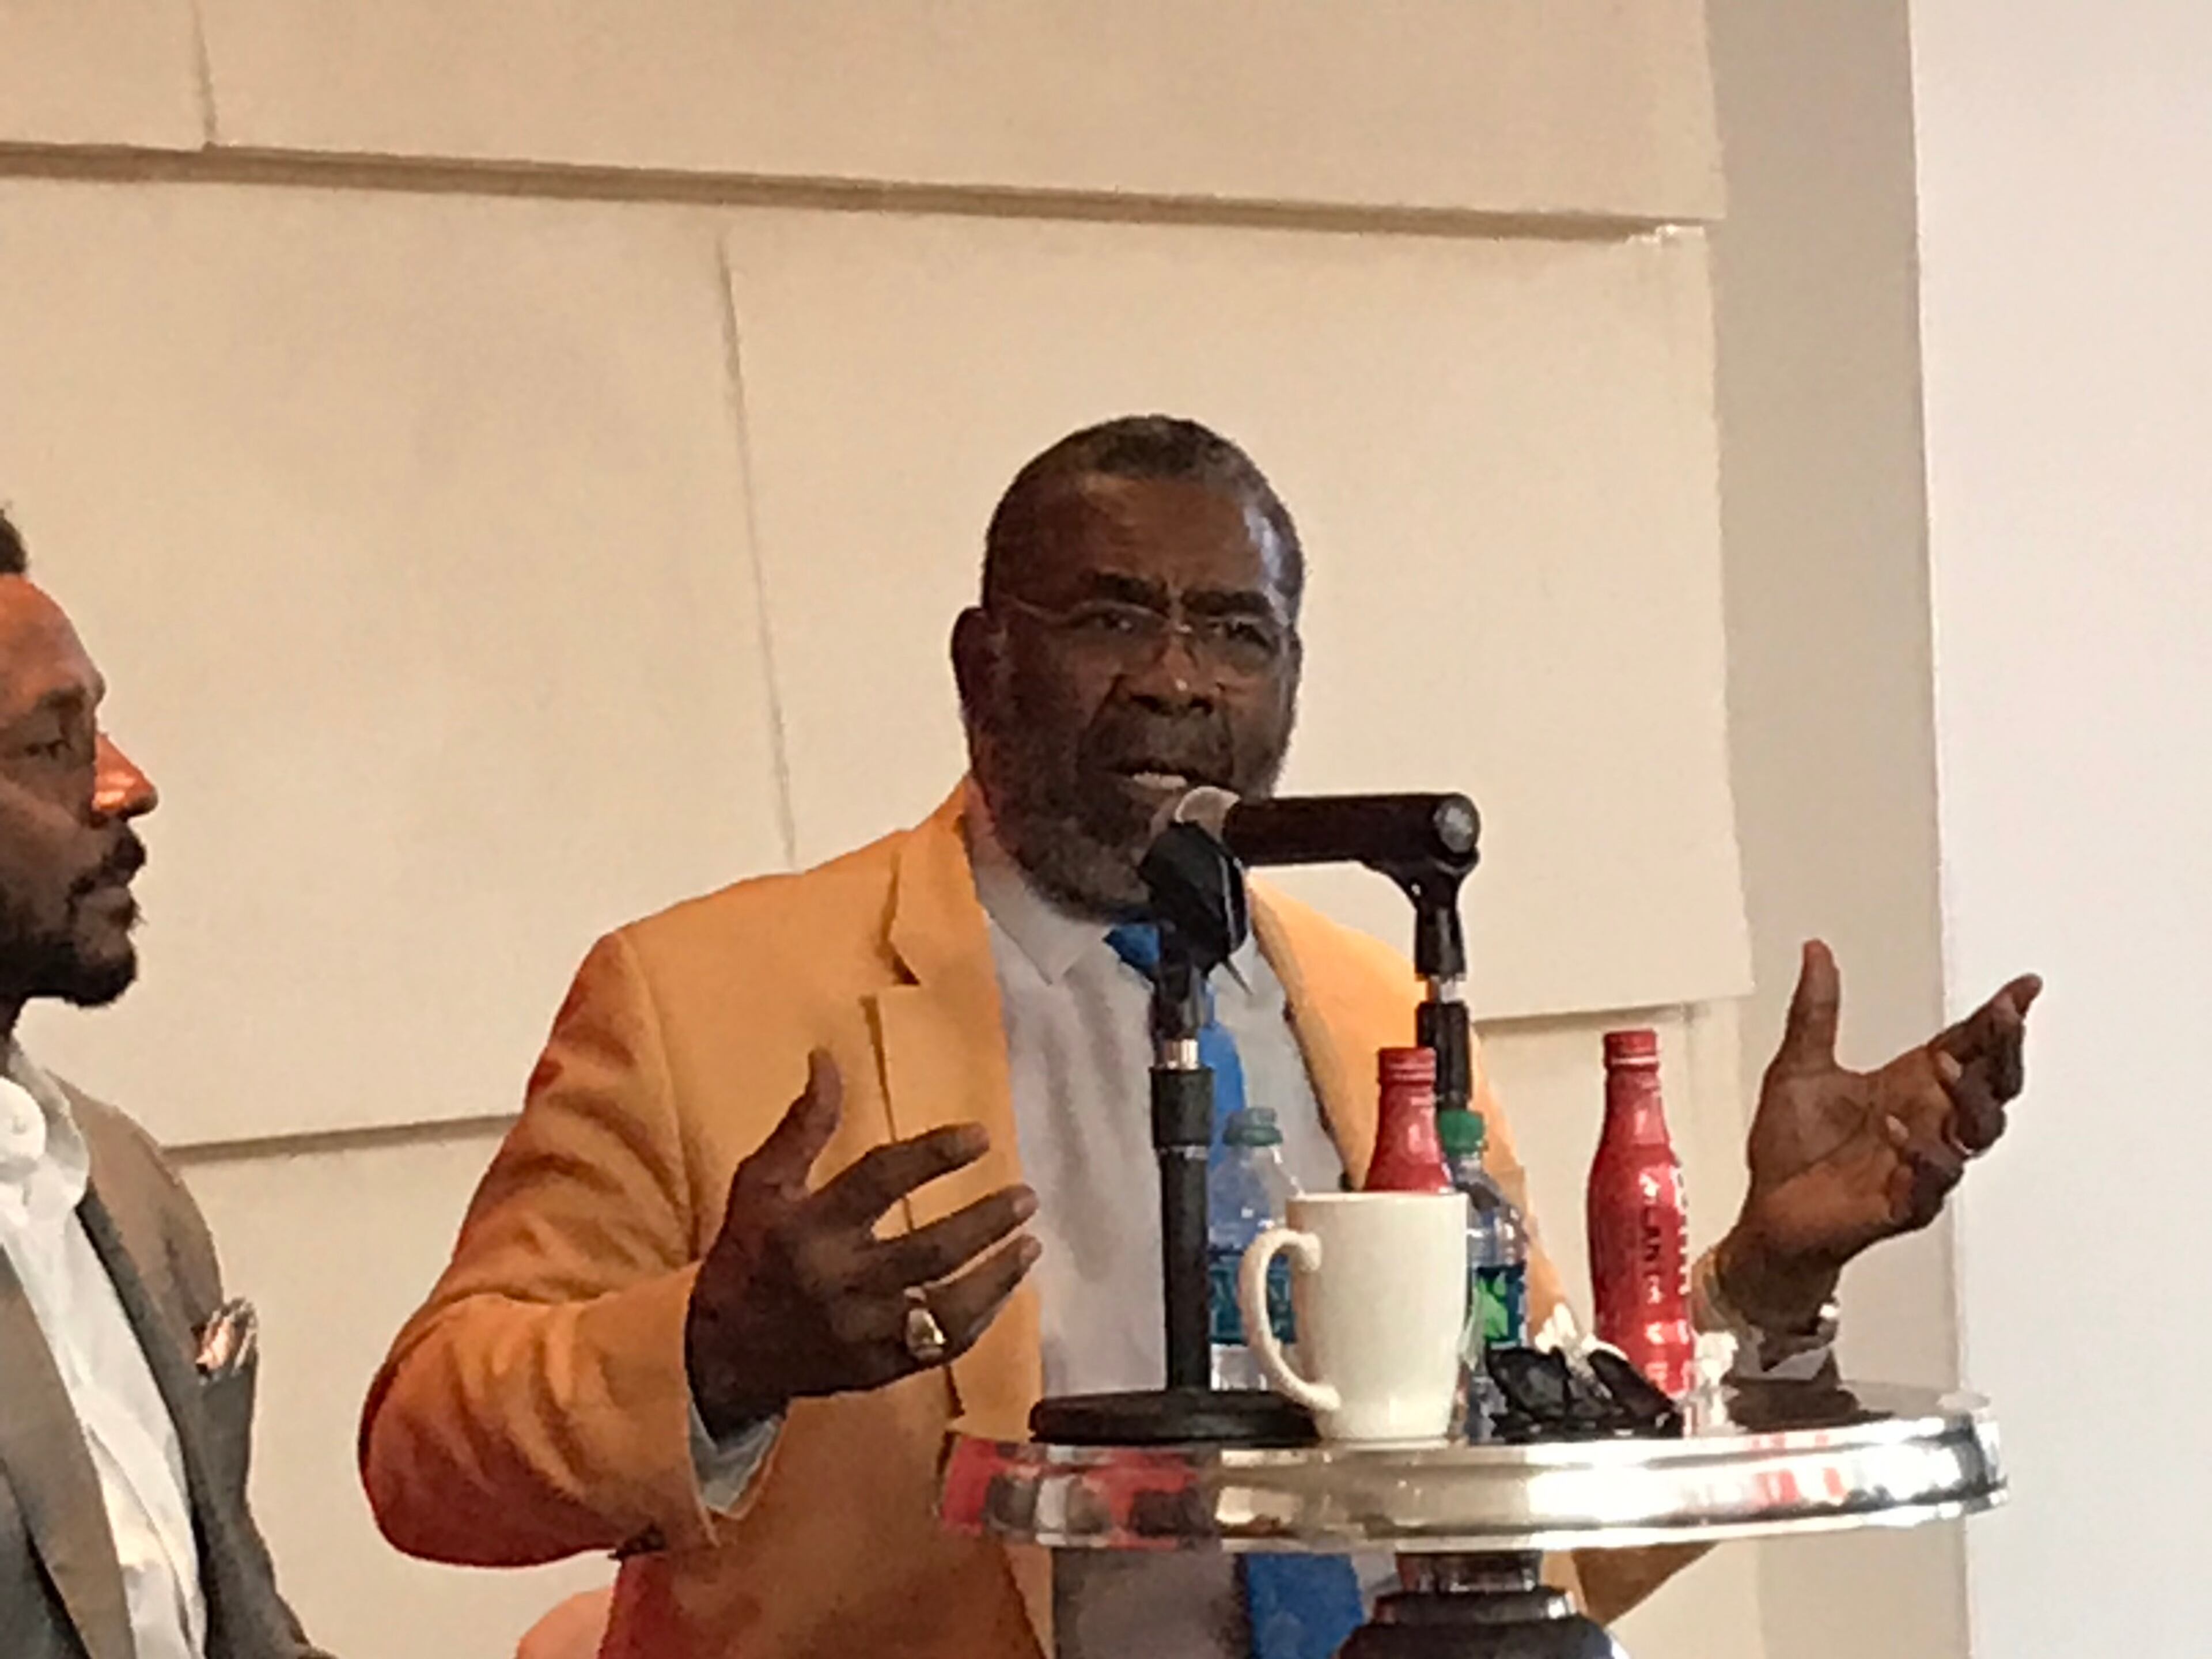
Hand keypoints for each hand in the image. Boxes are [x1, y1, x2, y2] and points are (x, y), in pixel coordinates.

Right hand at [684, 1051, 1040, 1436]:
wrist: (725, 1353)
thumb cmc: (749, 1252)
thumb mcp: (762, 1183)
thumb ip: (803, 1125)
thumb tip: (828, 1058)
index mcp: (809, 1228)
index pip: (881, 1181)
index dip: (934, 1155)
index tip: (981, 1136)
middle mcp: (840, 1282)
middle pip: (929, 1251)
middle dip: (985, 1223)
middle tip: (1026, 1197)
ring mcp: (863, 1333)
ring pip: (947, 1309)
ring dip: (997, 1275)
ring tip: (1031, 1244)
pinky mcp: (879, 1370)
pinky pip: (943, 1348)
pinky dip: (981, 1317)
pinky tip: (1005, 1289)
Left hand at [1718, 941, 2041, 1329]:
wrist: (1768, 1214)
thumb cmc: (1792, 1147)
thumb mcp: (1797, 1066)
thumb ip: (1815, 1011)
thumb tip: (1816, 951)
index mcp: (1911, 1087)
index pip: (1969, 1046)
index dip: (1999, 1019)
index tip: (2026, 986)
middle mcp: (1928, 1123)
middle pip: (1993, 1086)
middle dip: (2005, 1050)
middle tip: (2002, 1015)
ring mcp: (1922, 1166)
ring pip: (1977, 1133)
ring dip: (1969, 1097)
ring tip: (1945, 1064)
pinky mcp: (1903, 1205)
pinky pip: (1930, 1183)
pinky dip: (1920, 1154)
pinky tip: (1897, 1127)